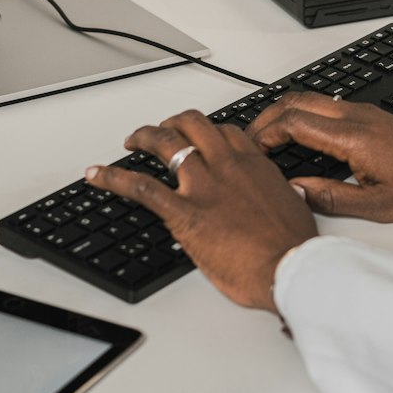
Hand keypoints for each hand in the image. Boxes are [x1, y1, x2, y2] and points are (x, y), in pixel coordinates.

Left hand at [86, 109, 315, 312]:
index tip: (200, 139)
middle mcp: (227, 166)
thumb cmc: (294, 248)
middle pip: (194, 125)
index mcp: (254, 166)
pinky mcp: (184, 212)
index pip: (226, 132)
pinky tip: (98, 175)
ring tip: (133, 140)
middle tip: (162, 130)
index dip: (208, 132)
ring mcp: (203, 186)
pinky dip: (114, 178)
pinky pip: (141, 187)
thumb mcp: (295, 209)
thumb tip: (287, 196)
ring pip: (167, 143)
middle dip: (173, 123)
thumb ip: (283, 196)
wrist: (289, 269)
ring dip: (145, 136)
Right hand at [248, 92, 392, 221]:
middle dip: (267, 116)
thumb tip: (296, 190)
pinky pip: (326, 106)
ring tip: (269, 140)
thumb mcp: (375, 206)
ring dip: (285, 113)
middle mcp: (356, 117)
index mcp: (353, 137)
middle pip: (297, 100)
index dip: (266, 133)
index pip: (295, 121)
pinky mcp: (369, 116)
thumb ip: (330, 197)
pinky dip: (303, 115)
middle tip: (250, 140)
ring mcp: (363, 113)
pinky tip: (299, 138)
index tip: (252, 149)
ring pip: (311, 99)